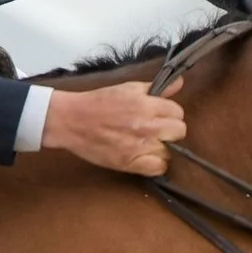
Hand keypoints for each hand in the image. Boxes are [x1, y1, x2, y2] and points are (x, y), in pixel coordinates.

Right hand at [42, 78, 186, 177]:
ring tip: (147, 144)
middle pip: (179, 132)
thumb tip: (179, 83)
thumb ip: (156, 88)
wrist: (72, 120)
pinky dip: (155, 165)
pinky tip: (145, 157)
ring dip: (161, 148)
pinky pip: (158, 169)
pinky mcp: (129, 163)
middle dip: (170, 131)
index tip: (160, 116)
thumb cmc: (98, 102)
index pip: (178, 112)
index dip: (170, 114)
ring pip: (169, 152)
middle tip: (157, 130)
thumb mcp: (128, 88)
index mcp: (147, 104)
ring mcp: (139, 146)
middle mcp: (147, 125)